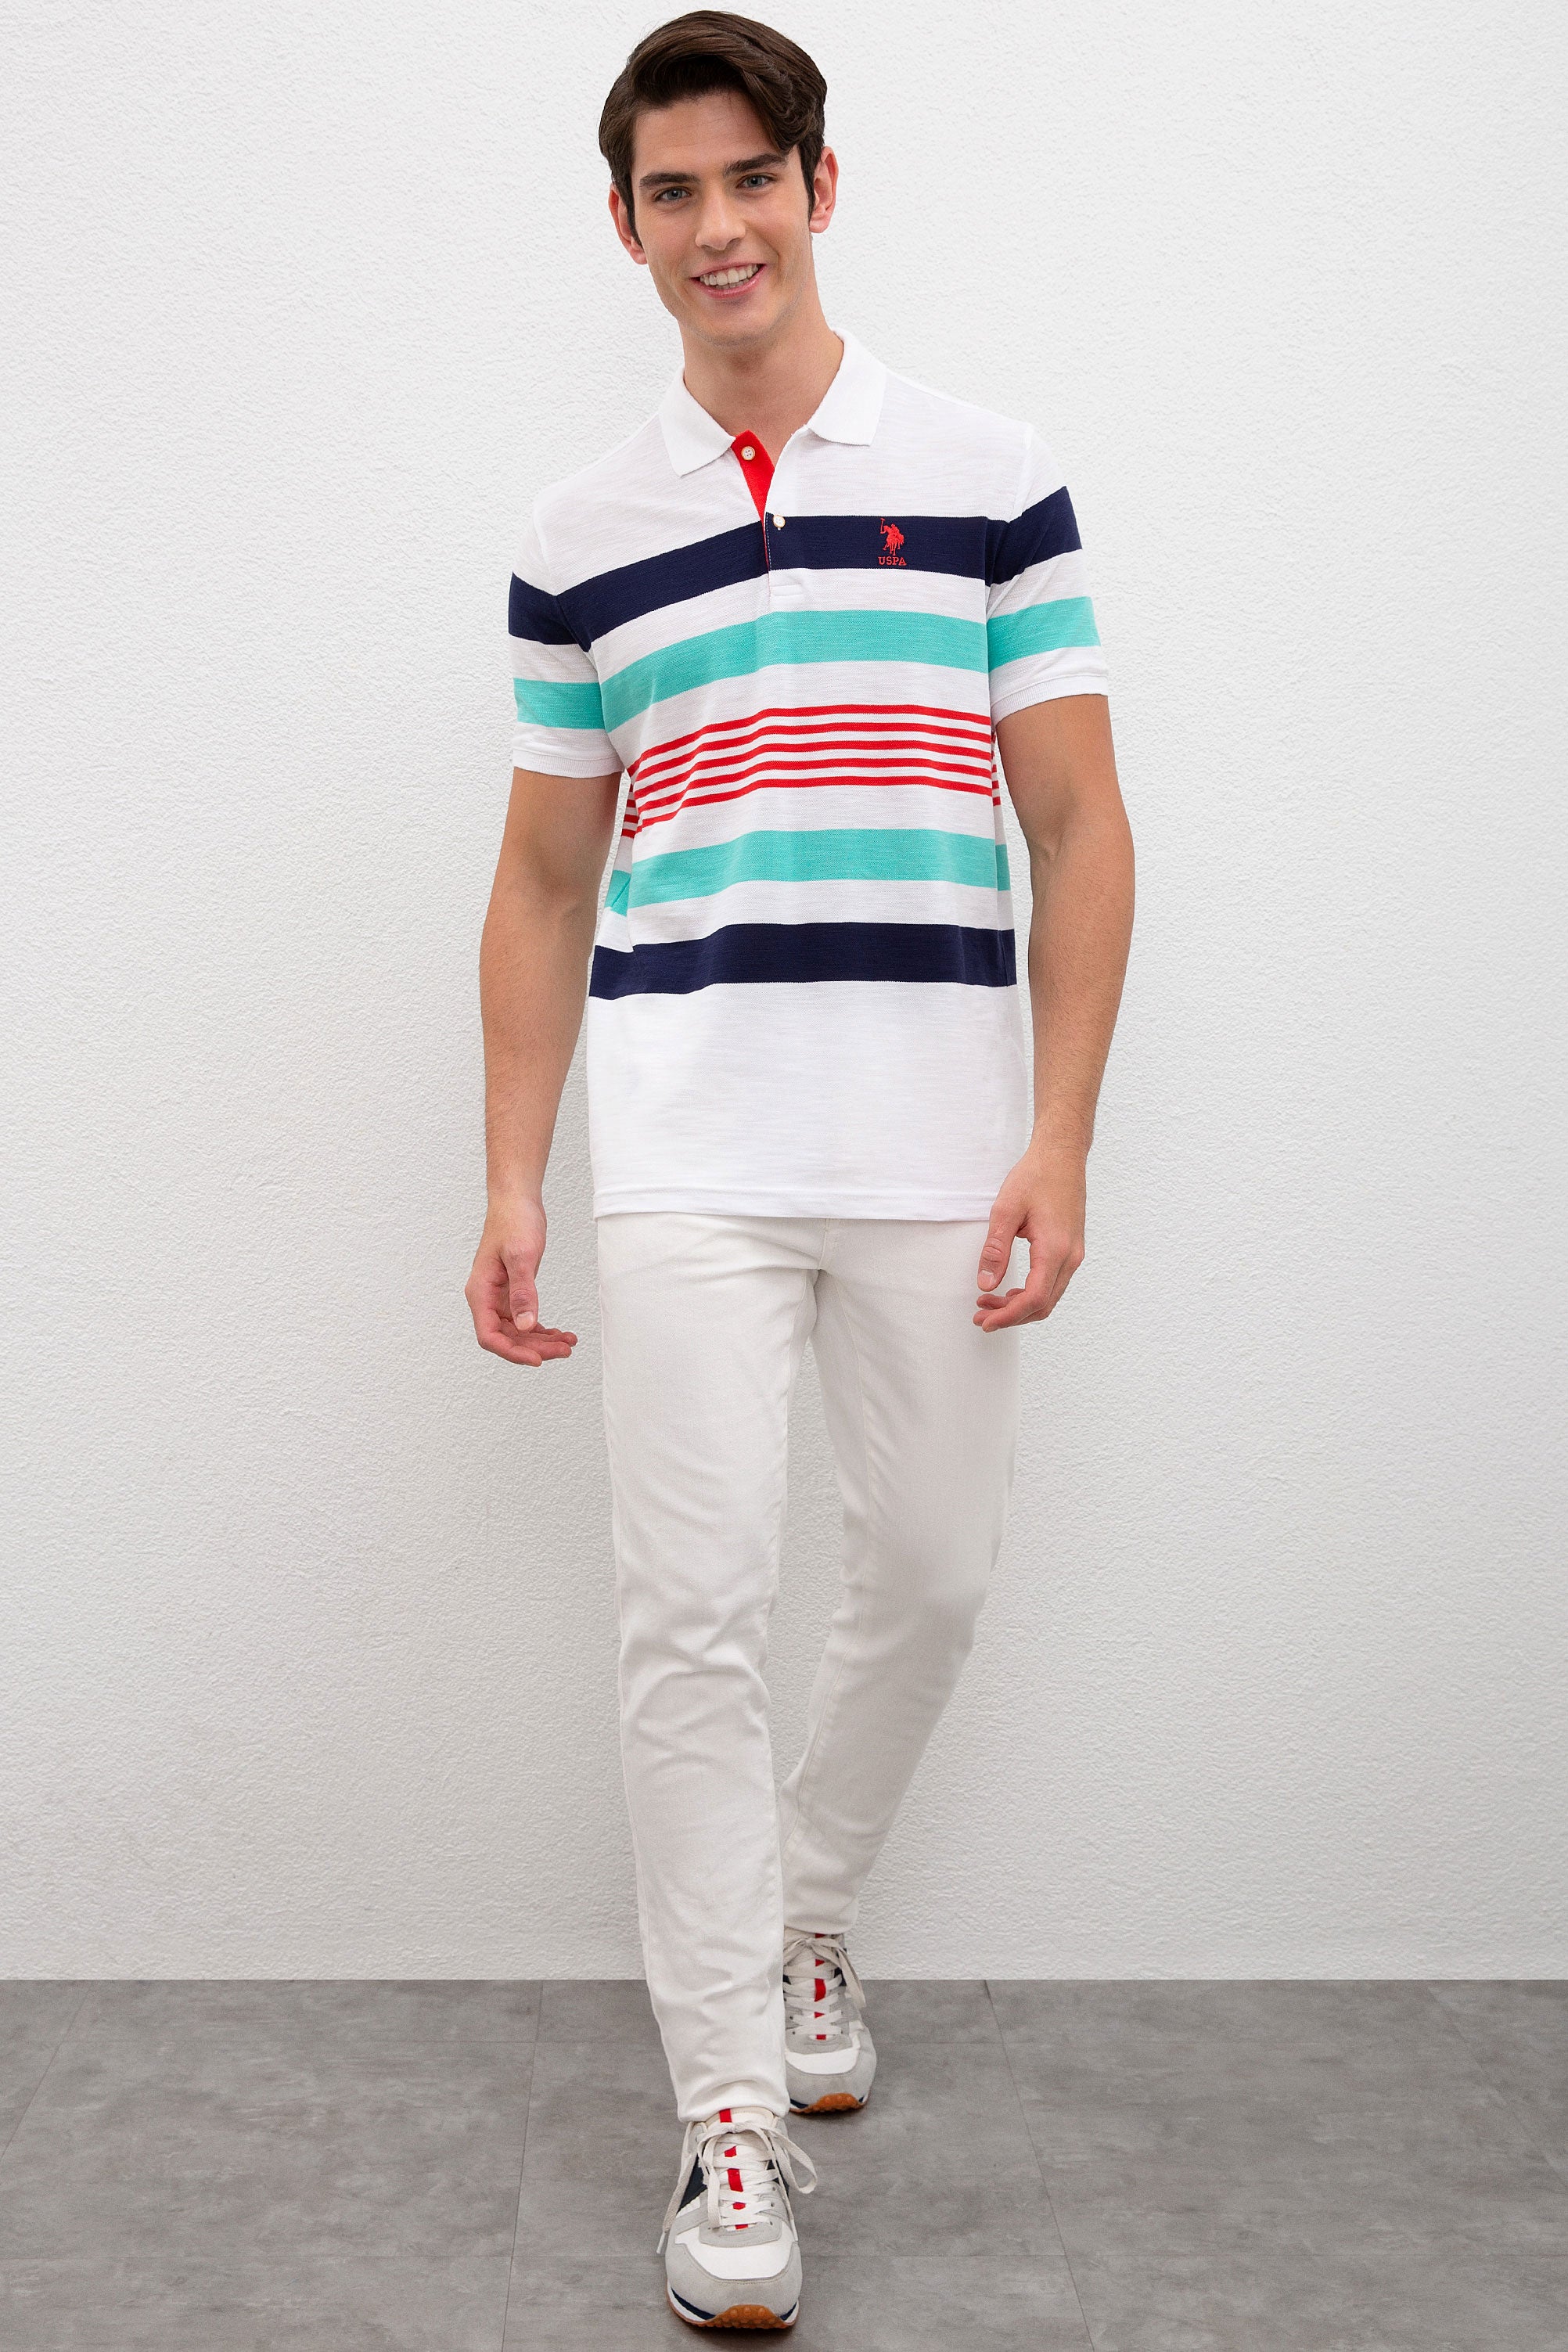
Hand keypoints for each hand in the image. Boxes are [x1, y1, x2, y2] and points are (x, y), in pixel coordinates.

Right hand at [465, 1196, 578, 1366]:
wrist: (517, 1200)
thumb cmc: (514, 1221)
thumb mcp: (522, 1256)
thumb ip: (523, 1292)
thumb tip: (526, 1325)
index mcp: (480, 1292)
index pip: (489, 1336)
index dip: (512, 1352)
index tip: (537, 1360)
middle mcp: (486, 1298)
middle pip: (506, 1338)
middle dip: (535, 1348)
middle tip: (564, 1351)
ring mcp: (499, 1297)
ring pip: (517, 1332)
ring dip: (542, 1341)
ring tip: (569, 1343)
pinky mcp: (512, 1292)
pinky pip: (524, 1319)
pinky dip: (542, 1330)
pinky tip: (561, 1333)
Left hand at [974, 1140, 1086, 1330]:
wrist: (1062, 1156)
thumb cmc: (1036, 1176)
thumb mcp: (1006, 1210)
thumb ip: (995, 1250)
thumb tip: (985, 1283)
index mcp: (1055, 1249)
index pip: (1033, 1299)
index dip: (1008, 1316)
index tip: (984, 1321)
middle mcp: (1070, 1257)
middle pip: (1042, 1305)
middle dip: (1011, 1317)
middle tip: (980, 1316)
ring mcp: (1073, 1254)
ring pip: (1049, 1297)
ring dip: (1020, 1307)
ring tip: (989, 1303)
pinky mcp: (1071, 1249)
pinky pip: (1053, 1283)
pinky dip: (1031, 1294)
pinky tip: (1010, 1290)